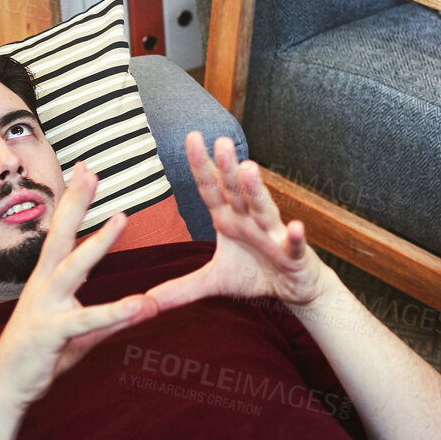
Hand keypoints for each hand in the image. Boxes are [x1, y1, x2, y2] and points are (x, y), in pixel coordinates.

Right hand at [0, 164, 158, 414]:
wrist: (4, 393)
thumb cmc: (37, 360)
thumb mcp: (76, 335)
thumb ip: (105, 320)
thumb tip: (134, 307)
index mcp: (45, 282)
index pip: (60, 234)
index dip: (72, 203)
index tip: (83, 172)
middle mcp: (42, 287)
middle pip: (60, 236)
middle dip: (76, 202)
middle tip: (90, 170)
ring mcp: (43, 308)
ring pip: (74, 268)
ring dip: (98, 243)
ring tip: (122, 217)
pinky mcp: (51, 334)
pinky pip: (88, 321)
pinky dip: (116, 313)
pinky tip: (142, 305)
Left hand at [144, 133, 328, 312]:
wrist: (294, 288)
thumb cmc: (255, 273)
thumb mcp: (214, 281)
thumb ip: (181, 288)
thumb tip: (145, 302)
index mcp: (229, 220)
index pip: (211, 189)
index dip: (201, 166)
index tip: (192, 137)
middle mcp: (250, 220)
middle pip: (236, 191)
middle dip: (227, 168)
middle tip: (220, 141)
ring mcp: (273, 234)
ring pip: (263, 208)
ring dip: (256, 190)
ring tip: (249, 168)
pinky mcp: (293, 254)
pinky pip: (293, 244)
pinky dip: (294, 236)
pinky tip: (294, 226)